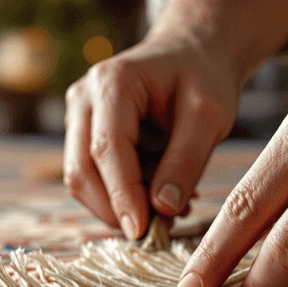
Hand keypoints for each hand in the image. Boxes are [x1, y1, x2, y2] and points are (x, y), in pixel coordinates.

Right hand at [63, 0, 287, 238]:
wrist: (192, 53)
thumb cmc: (203, 77)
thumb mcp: (210, 115)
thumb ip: (186, 160)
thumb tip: (162, 210)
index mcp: (113, 82)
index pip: (107, 149)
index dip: (122, 195)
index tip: (143, 232)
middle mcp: (83, 98)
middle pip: (80, 169)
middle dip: (114, 208)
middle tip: (158, 232)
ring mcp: (78, 116)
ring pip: (80, 178)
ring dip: (118, 205)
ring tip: (168, 209)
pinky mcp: (83, 134)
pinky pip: (92, 176)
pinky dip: (121, 195)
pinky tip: (158, 194)